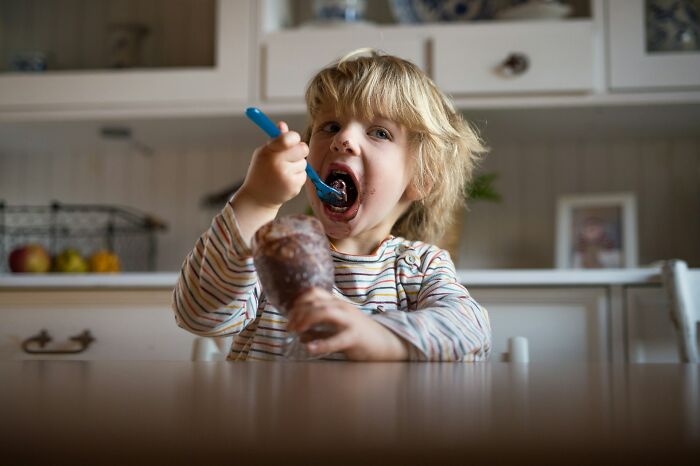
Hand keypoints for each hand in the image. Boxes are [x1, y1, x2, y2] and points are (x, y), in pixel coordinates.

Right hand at [238, 121, 308, 209]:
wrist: (258, 197)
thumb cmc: (261, 171)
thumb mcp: (263, 153)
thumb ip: (276, 140)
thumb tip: (283, 125)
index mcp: (270, 152)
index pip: (288, 138)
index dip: (294, 138)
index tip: (293, 140)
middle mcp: (278, 164)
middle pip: (303, 149)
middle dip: (300, 150)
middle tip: (293, 154)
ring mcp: (287, 177)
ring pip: (304, 163)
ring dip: (297, 165)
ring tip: (284, 171)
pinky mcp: (294, 187)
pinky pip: (304, 175)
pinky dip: (297, 176)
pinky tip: (286, 180)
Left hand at [287, 288, 409, 360]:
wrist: (387, 344)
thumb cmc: (360, 336)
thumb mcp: (338, 329)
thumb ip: (320, 331)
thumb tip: (301, 336)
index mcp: (339, 304)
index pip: (315, 293)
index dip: (299, 301)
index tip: (290, 315)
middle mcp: (344, 308)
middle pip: (316, 302)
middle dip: (298, 312)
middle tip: (289, 327)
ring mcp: (350, 321)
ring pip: (325, 312)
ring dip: (306, 319)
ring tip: (295, 331)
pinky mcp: (356, 337)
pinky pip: (337, 339)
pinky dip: (321, 343)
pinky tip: (309, 348)